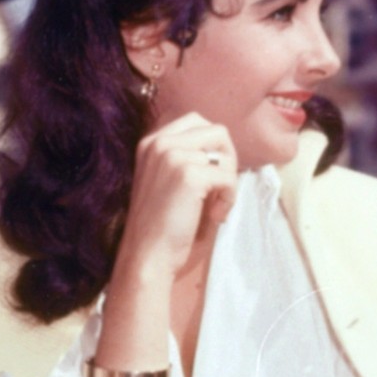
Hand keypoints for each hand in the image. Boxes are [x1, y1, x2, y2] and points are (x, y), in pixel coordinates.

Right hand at [117, 112, 236, 279]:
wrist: (147, 255)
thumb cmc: (159, 225)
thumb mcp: (165, 179)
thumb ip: (185, 158)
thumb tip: (223, 152)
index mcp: (151, 142)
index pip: (197, 122)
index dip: (213, 148)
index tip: (209, 177)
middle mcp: (160, 142)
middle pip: (217, 131)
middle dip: (227, 159)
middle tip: (220, 188)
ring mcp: (173, 156)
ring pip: (226, 155)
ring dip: (228, 183)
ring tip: (214, 207)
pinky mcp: (189, 175)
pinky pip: (228, 178)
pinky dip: (229, 199)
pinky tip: (214, 216)